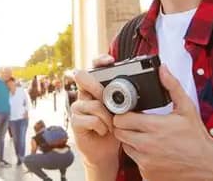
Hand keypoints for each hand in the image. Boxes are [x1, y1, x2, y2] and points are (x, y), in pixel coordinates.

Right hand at [71, 55, 120, 173]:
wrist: (106, 152)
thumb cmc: (115, 129)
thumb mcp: (124, 111)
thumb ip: (126, 98)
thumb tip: (137, 87)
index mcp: (96, 88)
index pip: (94, 68)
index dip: (99, 61)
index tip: (110, 61)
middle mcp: (85, 94)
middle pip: (82, 78)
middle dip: (97, 87)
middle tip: (106, 98)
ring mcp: (78, 107)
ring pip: (94, 104)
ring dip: (107, 117)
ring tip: (111, 125)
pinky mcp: (75, 121)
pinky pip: (92, 119)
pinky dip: (102, 127)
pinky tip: (103, 131)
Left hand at [113, 65, 212, 180]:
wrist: (208, 165)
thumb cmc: (197, 138)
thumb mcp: (187, 108)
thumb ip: (172, 86)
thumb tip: (163, 69)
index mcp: (154, 127)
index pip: (121, 119)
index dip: (123, 114)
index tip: (129, 112)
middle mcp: (147, 146)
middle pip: (119, 132)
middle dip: (124, 126)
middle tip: (136, 124)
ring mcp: (146, 162)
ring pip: (125, 147)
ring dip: (131, 141)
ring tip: (146, 137)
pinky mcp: (148, 175)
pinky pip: (135, 162)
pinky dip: (140, 157)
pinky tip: (152, 152)